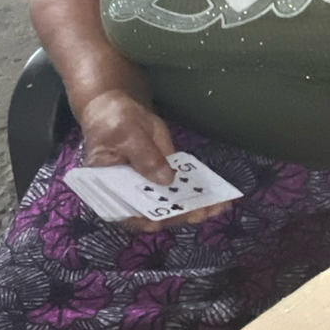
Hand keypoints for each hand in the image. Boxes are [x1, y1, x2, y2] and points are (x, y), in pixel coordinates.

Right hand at [76, 93, 231, 226]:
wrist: (117, 110)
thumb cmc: (114, 122)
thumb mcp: (126, 133)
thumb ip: (144, 156)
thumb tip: (165, 180)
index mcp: (110, 190)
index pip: (128, 211)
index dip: (147, 217)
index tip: (164, 219)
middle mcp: (129, 197)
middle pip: (154, 212)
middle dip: (180, 213)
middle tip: (203, 211)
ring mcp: (149, 189)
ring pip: (172, 206)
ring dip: (195, 207)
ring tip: (218, 205)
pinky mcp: (164, 179)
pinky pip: (182, 191)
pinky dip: (199, 195)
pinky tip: (218, 197)